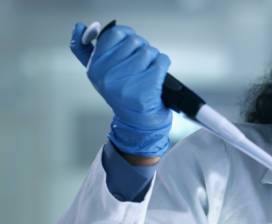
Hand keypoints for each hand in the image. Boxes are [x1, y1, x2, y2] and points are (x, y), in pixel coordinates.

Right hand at [70, 22, 172, 156]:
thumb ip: (85, 49)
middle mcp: (108, 75)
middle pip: (135, 41)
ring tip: (147, 71)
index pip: (114, 33)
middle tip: (140, 63)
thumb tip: (79, 26)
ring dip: (153, 58)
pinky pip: (161, 60)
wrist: (138, 121)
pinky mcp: (147, 87)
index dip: (127, 35)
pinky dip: (163, 64)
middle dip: (141, 48)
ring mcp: (128, 81)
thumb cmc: (121, 92)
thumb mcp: (99, 73)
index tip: (130, 45)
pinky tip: (157, 75)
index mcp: (95, 67)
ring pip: (149, 50)